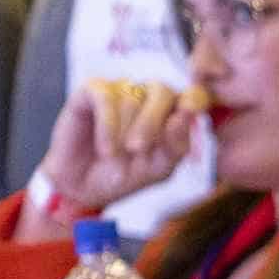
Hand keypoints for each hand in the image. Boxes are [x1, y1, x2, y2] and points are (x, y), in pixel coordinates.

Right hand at [39, 79, 205, 219]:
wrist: (83, 187)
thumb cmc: (125, 176)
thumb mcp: (157, 169)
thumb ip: (176, 145)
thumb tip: (186, 114)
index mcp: (172, 114)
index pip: (193, 95)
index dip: (194, 98)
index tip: (190, 110)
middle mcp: (148, 96)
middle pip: (162, 92)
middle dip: (151, 123)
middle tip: (137, 149)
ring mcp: (121, 90)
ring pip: (131, 97)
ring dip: (123, 133)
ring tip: (113, 157)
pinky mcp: (92, 90)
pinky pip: (106, 98)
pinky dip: (107, 126)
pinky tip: (105, 148)